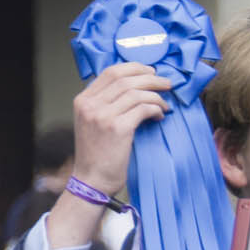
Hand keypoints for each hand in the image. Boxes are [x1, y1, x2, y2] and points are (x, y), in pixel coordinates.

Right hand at [69, 61, 172, 197]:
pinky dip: (156, 109)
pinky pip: (143, 108)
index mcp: (83, 100)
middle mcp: (90, 104)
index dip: (134, 68)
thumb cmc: (97, 155)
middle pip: (126, 79)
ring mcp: (103, 115)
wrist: (91, 180)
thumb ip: (105, 104)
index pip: (111, 72)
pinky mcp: (117, 128)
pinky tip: (159, 116)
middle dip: (151, 78)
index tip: (150, 72)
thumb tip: (133, 89)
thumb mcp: (92, 123)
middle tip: (166, 84)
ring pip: (136, 92)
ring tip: (165, 104)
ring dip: (156, 96)